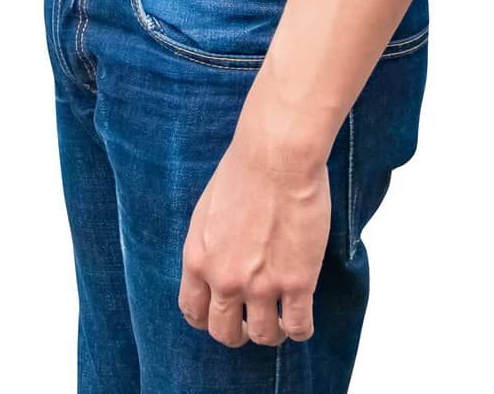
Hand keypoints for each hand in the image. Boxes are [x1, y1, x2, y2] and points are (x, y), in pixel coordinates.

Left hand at [179, 127, 329, 347]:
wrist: (276, 158)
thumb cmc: (243, 173)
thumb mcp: (206, 213)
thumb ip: (208, 247)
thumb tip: (214, 267)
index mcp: (197, 259)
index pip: (193, 311)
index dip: (208, 320)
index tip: (223, 316)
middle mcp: (223, 278)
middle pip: (225, 332)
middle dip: (239, 332)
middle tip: (252, 322)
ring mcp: (260, 285)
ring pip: (264, 336)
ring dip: (272, 333)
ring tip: (280, 320)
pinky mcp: (297, 283)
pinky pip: (298, 327)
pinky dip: (300, 330)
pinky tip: (301, 317)